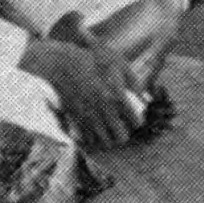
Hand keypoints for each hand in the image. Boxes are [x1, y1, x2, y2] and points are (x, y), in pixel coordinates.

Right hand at [21, 36, 137, 149]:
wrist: (60, 64)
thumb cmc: (90, 60)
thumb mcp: (117, 62)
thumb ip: (133, 80)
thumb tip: (144, 96)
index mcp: (115, 96)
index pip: (135, 121)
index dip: (137, 121)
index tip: (135, 118)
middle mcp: (102, 111)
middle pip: (121, 138)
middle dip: (124, 133)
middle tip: (122, 126)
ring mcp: (87, 117)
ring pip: (104, 142)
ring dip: (109, 137)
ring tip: (109, 128)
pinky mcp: (74, 120)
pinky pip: (87, 139)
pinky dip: (92, 137)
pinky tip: (94, 127)